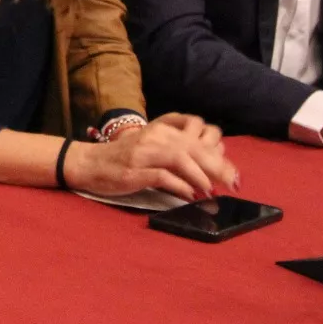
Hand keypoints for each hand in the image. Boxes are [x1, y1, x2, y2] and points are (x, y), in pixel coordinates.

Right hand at [66, 115, 237, 200]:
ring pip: (181, 158)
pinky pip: (163, 176)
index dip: (219, 151)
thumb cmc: (125, 158)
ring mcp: (144, 152)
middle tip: (233, 183)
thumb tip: (214, 164)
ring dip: (201, 176)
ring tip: (212, 192)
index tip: (232, 171)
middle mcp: (155, 135)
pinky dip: (180, 187)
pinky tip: (191, 196)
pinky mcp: (134, 170)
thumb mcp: (154, 145)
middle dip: (218, 166)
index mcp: (163, 127)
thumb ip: (180, 149)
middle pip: (194, 146)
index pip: (199, 133)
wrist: (89, 163)